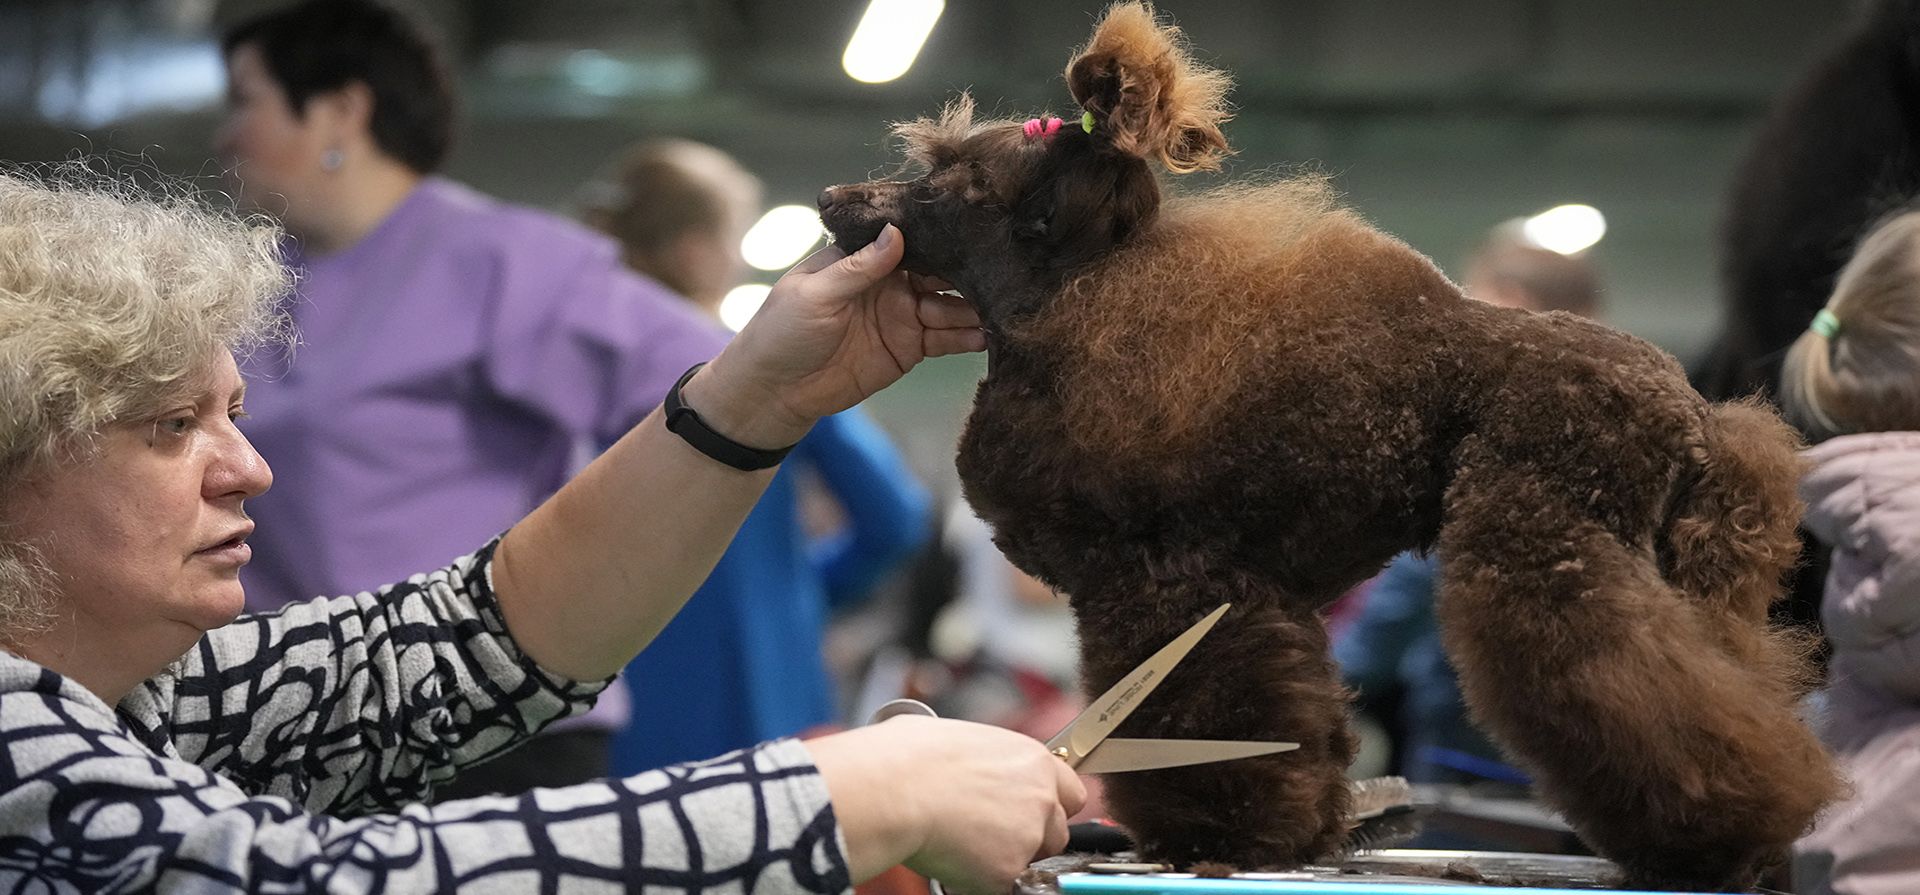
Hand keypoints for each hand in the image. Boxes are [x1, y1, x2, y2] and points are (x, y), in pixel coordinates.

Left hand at [686, 225, 982, 447]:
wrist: (774, 393)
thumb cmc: (781, 332)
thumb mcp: (815, 295)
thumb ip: (857, 268)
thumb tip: (895, 233)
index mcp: (864, 258)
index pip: (912, 240)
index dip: (942, 236)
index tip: (977, 230)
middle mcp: (891, 281)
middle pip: (941, 271)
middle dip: (971, 271)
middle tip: (1008, 268)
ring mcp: (904, 315)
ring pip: (952, 305)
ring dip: (979, 306)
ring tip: (1010, 303)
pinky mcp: (911, 349)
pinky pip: (948, 339)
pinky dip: (971, 337)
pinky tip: (994, 333)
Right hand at [806, 716, 1086, 894]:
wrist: (892, 788)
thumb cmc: (908, 755)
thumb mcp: (957, 737)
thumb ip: (983, 758)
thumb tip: (964, 760)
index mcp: (1032, 758)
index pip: (1069, 792)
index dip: (1048, 805)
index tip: (1028, 813)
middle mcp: (1040, 795)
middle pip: (1057, 830)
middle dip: (1032, 837)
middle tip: (992, 836)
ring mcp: (1029, 834)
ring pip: (1034, 859)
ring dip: (1008, 858)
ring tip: (965, 846)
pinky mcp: (1009, 869)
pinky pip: (1003, 883)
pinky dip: (981, 880)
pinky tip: (953, 860)